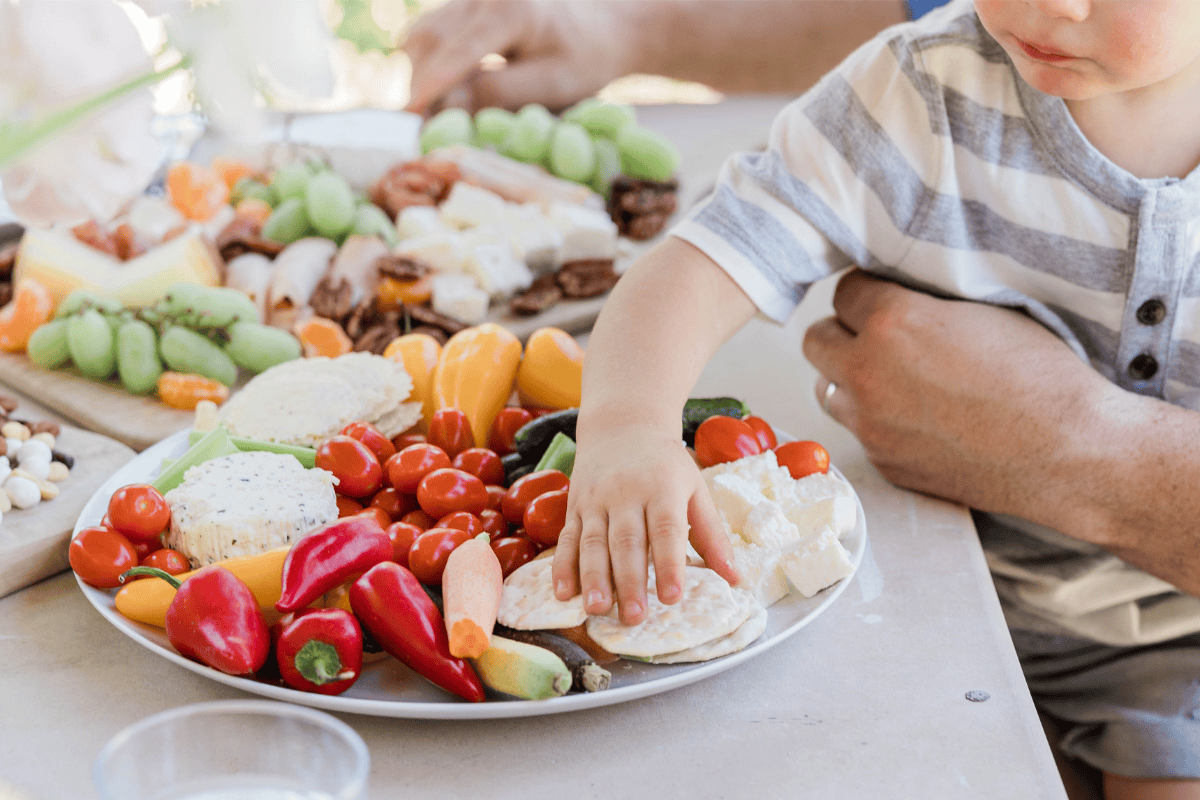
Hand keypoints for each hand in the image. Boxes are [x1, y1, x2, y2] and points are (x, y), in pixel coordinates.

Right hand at [404, 0, 629, 113]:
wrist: (602, 29)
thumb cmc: (583, 61)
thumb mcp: (552, 85)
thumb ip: (500, 94)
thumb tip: (448, 106)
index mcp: (511, 8)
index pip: (459, 50)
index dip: (431, 86)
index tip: (408, 117)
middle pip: (430, 39)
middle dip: (421, 85)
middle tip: (420, 129)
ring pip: (423, 34)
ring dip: (419, 76)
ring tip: (432, 114)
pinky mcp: (464, 6)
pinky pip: (430, 34)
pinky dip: (428, 65)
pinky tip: (442, 92)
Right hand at [551, 421, 739, 625]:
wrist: (623, 425)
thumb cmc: (666, 465)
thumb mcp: (695, 490)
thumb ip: (712, 536)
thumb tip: (735, 579)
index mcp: (662, 488)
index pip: (666, 529)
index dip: (669, 564)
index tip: (672, 597)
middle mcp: (626, 493)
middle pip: (627, 541)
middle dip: (629, 581)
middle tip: (635, 616)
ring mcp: (596, 500)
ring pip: (592, 542)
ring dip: (593, 578)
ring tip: (597, 609)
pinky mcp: (574, 506)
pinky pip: (567, 538)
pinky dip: (562, 567)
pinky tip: (563, 593)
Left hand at [801, 270, 1112, 522]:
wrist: (1070, 453)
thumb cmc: (1042, 377)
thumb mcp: (983, 311)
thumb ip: (925, 301)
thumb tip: (900, 294)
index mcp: (892, 323)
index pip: (844, 291)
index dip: (867, 292)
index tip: (884, 296)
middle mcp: (868, 374)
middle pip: (816, 339)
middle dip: (843, 332)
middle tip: (876, 334)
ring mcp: (870, 425)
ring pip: (827, 388)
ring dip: (850, 378)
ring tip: (890, 376)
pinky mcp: (883, 462)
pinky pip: (859, 431)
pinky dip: (876, 420)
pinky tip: (917, 416)